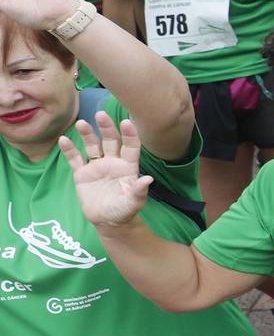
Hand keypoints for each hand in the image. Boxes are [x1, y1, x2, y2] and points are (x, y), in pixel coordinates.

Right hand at [58, 114, 154, 230]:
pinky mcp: (82, 174)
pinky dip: (69, 150)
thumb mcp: (133, 203)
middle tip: (101, 114)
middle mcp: (113, 162)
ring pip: (93, 146)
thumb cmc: (124, 210)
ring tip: (82, 123)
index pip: (131, 147)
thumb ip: (139, 191)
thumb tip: (148, 179)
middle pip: (111, 141)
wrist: (108, 221)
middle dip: (107, 128)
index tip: (126, 122)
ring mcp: (97, 166)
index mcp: (128, 166)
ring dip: (88, 134)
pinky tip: (64, 139)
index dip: (130, 135)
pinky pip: (75, 159)